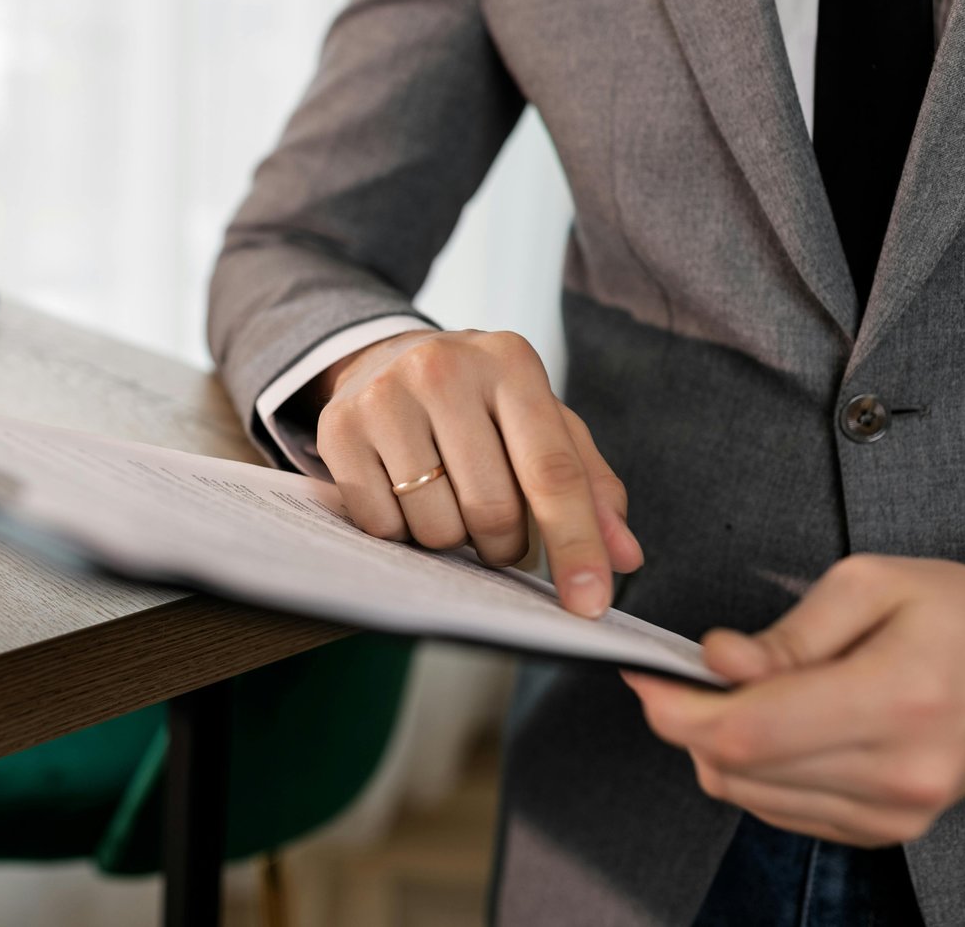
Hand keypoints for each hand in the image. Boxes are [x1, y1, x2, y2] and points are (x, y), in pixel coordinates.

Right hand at [310, 328, 642, 615]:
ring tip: (448, 504)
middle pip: (492, 509)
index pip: (552, 471)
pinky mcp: (339, 427)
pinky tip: (404, 497)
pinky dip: (401, 532)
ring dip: (451, 541)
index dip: (576, 545)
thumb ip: (591, 486)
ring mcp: (385, 396)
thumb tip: (625, 557)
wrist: (388, 360)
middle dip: (504, 547)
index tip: (590, 605)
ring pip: (435, 526)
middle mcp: (444, 369)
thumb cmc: (481, 404)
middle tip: (498, 537)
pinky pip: (381, 525)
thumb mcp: (544, 424)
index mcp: (511, 364)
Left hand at [624, 555, 964, 845]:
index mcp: (899, 699)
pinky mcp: (885, 830)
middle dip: (689, 720)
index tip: (644, 677)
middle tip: (679, 676)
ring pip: (749, 795)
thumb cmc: (955, 611)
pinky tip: (775, 725)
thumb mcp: (867, 583)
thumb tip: (717, 661)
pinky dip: (755, 769)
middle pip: (740, 769)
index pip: (751, 730)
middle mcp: (902, 771)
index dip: (678, 709)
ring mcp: (897, 812)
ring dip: (719, 746)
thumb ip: (785, 633)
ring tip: (741, 693)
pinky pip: (780, 809)